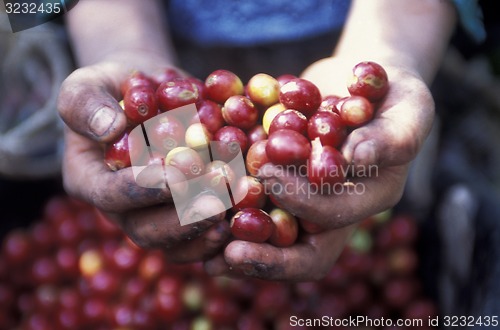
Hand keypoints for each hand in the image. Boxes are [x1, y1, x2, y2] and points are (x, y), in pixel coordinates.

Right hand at [58, 59, 228, 262]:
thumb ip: (87, 103)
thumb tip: (110, 127)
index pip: (110, 194)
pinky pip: (199, 237)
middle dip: (182, 219)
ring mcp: (153, 215)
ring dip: (206, 231)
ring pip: (175, 243)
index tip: (175, 175)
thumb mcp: (87, 84)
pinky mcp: (182, 214)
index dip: (142, 189)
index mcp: (90, 180)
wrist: (149, 94)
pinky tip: (246, 217)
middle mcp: (121, 208)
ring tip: (234, 213)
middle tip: (216, 203)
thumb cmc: (114, 87)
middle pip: (146, 230)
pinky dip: (221, 231)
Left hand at [204, 57, 433, 280]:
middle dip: (263, 252)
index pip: (334, 219)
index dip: (304, 207)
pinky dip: (227, 206)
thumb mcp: (410, 110)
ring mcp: (304, 199)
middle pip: (299, 249)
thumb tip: (358, 156)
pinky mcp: (281, 182)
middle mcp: (334, 208)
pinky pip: (253, 204)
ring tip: (203, 245)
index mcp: (368, 200)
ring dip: (236, 240)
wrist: (364, 79)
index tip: (270, 180)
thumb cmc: (397, 93)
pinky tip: (198, 204)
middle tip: (225, 248)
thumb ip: (393, 137)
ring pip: (269, 234)